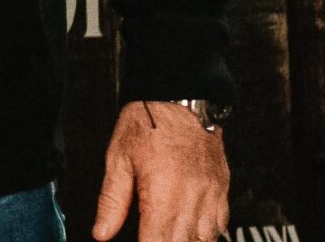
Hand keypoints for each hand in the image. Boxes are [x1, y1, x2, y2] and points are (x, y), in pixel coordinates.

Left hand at [92, 101, 230, 241]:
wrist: (181, 97)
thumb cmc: (147, 123)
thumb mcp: (118, 159)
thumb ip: (111, 201)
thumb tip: (102, 233)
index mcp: (163, 194)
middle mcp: (192, 198)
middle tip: (149, 237)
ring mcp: (211, 195)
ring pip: (205, 240)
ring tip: (168, 236)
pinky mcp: (222, 190)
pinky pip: (220, 225)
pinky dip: (205, 235)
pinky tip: (190, 233)